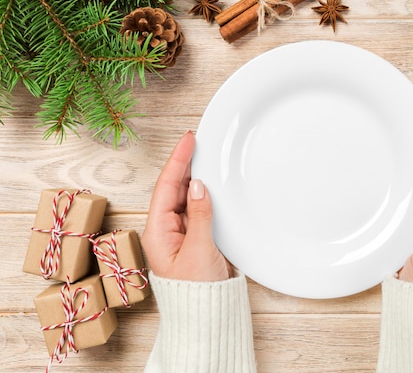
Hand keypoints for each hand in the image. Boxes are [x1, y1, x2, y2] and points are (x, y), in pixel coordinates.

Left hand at [141, 131, 230, 281]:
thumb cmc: (198, 292)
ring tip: (204, 156)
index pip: (166, 187)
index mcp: (158, 232)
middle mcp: (166, 230)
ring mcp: (180, 235)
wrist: (207, 317)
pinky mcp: (195, 239)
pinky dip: (204, 194)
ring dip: (194, 177)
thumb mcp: (199, 250)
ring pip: (185, 198)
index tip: (188, 139)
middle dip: (184, 164)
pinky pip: (197, 209)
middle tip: (197, 141)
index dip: (177, 160)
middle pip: (173, 189)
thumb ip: (199, 215)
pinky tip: (211, 184)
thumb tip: (197, 185)